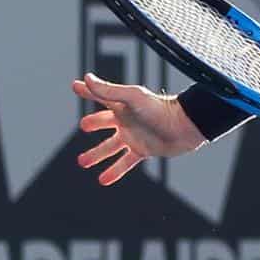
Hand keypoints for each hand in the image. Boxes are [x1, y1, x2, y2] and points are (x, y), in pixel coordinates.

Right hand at [71, 73, 206, 184]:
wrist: (184, 127)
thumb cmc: (160, 109)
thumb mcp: (132, 98)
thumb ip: (108, 91)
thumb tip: (86, 79)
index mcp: (122, 105)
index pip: (100, 95)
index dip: (88, 90)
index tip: (75, 86)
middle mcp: (127, 120)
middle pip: (105, 121)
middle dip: (93, 123)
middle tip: (83, 126)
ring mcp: (134, 136)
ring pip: (110, 147)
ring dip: (96, 154)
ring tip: (82, 162)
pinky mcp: (143, 150)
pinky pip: (125, 163)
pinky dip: (114, 171)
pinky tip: (102, 180)